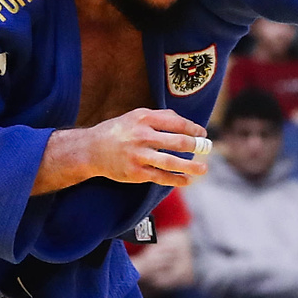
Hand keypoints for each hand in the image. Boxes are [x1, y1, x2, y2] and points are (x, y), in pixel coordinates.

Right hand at [36, 107, 207, 192]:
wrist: (91, 150)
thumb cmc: (118, 131)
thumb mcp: (135, 116)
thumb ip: (160, 117)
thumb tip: (185, 122)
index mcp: (144, 119)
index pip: (177, 123)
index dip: (194, 129)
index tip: (202, 133)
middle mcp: (142, 136)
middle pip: (178, 142)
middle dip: (197, 146)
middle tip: (207, 148)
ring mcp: (138, 155)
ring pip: (171, 162)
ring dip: (191, 167)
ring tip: (204, 169)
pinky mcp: (135, 173)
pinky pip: (161, 177)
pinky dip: (177, 180)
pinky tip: (187, 181)